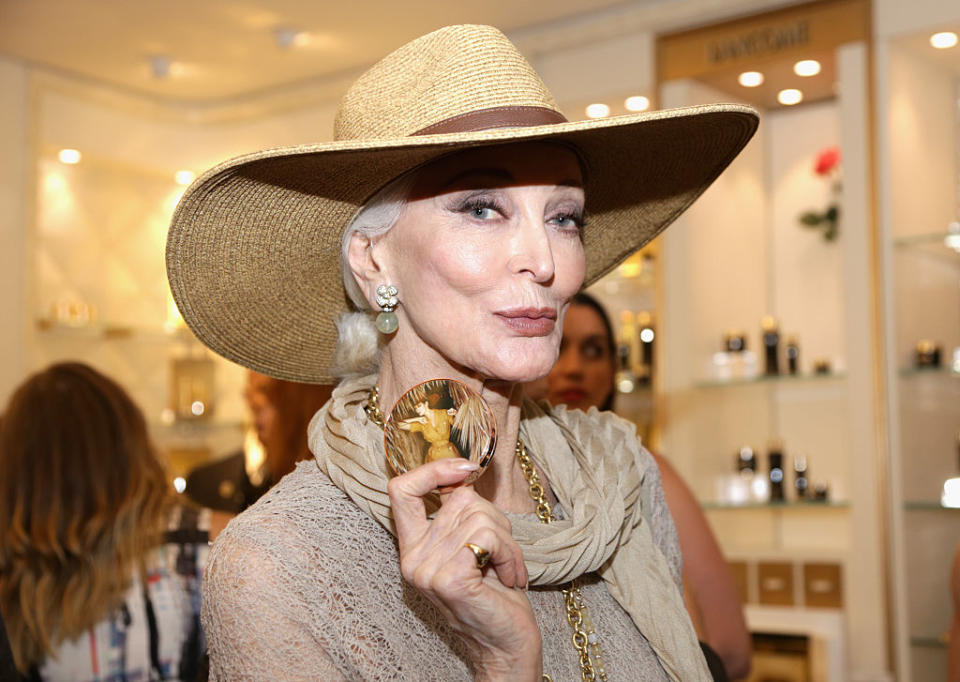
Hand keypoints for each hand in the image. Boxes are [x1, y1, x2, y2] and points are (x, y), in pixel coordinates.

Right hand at [388, 458, 542, 680]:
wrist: (506, 646)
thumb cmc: (495, 596)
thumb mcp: (470, 547)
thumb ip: (460, 515)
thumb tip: (466, 472)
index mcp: (413, 547)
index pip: (401, 490)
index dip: (432, 469)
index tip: (464, 469)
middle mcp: (412, 558)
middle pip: (461, 499)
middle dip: (496, 520)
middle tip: (502, 554)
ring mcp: (427, 569)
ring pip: (480, 516)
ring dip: (507, 542)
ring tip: (507, 570)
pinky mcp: (449, 579)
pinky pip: (487, 536)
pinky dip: (509, 553)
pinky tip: (510, 578)